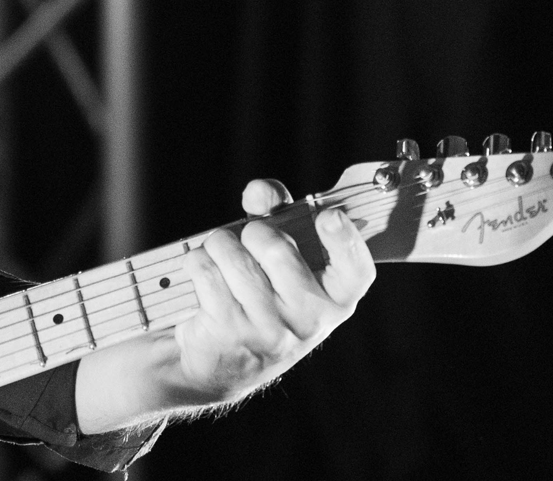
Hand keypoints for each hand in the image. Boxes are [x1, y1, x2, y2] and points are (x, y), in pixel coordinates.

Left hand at [165, 179, 375, 402]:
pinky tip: (203, 282)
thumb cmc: (254, 297)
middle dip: (250, 233)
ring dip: (217, 246)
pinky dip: (196, 264)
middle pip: (275, 247)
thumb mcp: (276, 261)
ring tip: (220, 262)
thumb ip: (277, 216)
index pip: (356, 271)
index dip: (345, 239)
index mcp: (334, 300)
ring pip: (232, 254)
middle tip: (245, 245)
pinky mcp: (229, 332)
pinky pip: (204, 270)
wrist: (217, 361)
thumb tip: (261, 191)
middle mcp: (309, 319)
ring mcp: (270, 330)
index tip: (328, 216)